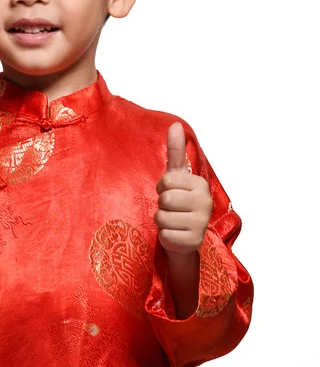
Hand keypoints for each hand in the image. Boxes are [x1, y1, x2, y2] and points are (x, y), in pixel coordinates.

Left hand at [154, 122, 212, 254]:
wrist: (183, 235)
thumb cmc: (178, 201)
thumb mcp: (175, 176)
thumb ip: (176, 151)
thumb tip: (175, 124)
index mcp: (200, 184)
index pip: (166, 180)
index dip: (162, 187)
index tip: (170, 191)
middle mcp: (205, 203)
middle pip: (165, 198)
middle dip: (161, 204)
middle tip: (170, 208)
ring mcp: (201, 223)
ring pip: (161, 216)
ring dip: (161, 220)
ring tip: (171, 220)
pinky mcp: (192, 242)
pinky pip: (164, 234)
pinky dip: (164, 235)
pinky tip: (174, 233)